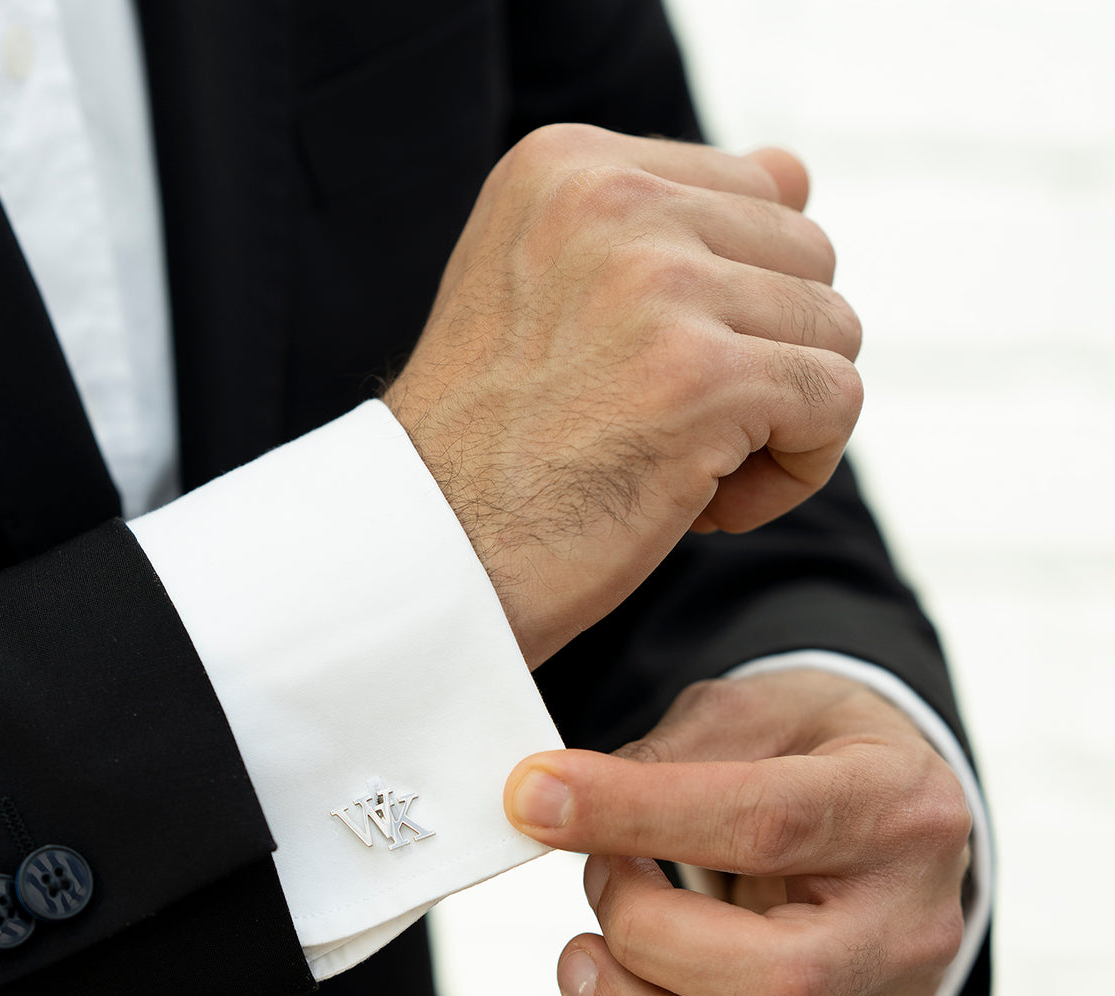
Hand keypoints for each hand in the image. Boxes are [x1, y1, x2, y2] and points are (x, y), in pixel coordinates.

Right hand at [383, 126, 861, 667]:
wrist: (431, 557)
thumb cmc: (494, 445)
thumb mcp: (552, 291)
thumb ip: (671, 220)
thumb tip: (795, 169)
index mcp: (568, 165)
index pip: (756, 194)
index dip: (730, 306)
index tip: (649, 375)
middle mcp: (610, 200)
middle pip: (807, 257)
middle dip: (765, 357)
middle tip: (670, 431)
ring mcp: (656, 283)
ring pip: (833, 329)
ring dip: (779, 420)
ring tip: (685, 470)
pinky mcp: (702, 375)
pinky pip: (837, 400)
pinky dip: (795, 472)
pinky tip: (710, 509)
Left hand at [504, 670, 971, 995]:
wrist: (888, 810)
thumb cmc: (810, 751)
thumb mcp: (750, 712)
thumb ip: (664, 757)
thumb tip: (551, 807)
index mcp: (895, 806)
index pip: (766, 823)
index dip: (632, 812)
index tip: (534, 796)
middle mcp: (912, 926)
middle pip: (777, 983)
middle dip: (642, 937)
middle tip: (597, 881)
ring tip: (584, 961)